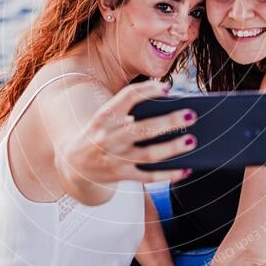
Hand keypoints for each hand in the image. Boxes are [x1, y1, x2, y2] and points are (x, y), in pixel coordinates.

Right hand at [57, 80, 196, 185]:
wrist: (73, 165)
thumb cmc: (98, 134)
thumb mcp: (105, 118)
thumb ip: (128, 111)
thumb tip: (169, 108)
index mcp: (104, 117)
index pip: (127, 97)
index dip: (148, 91)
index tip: (168, 88)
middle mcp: (109, 138)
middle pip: (143, 128)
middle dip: (168, 121)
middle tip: (191, 115)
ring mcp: (115, 159)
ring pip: (148, 154)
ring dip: (172, 148)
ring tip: (192, 140)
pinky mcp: (121, 175)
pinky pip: (148, 177)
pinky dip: (168, 175)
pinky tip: (186, 169)